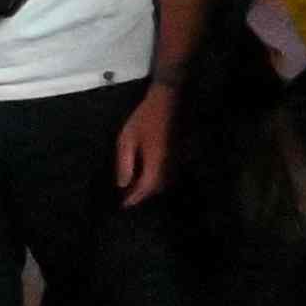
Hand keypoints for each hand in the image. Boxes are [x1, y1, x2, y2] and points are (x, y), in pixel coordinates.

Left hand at [112, 79, 173, 206]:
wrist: (170, 100)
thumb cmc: (145, 117)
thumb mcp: (127, 139)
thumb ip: (125, 163)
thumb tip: (123, 184)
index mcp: (156, 161)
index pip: (146, 187)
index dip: (135, 198)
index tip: (124, 205)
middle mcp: (170, 164)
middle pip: (158, 187)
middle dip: (144, 194)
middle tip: (129, 196)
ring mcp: (178, 158)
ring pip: (167, 180)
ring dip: (153, 187)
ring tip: (138, 187)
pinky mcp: (182, 152)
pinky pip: (171, 171)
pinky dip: (160, 177)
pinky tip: (150, 172)